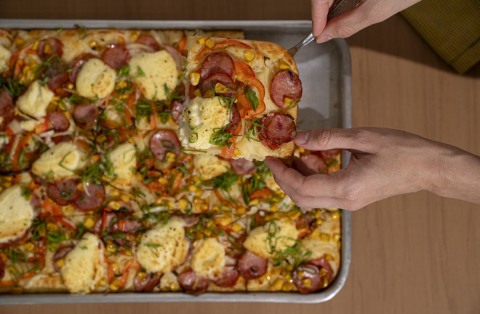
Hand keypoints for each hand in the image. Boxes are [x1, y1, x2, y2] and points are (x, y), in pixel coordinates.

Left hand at [264, 128, 479, 210]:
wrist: (429, 168)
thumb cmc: (403, 150)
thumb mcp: (363, 137)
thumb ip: (327, 138)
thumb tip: (298, 138)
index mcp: (347, 187)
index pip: (302, 187)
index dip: (281, 174)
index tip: (269, 159)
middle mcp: (346, 201)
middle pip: (302, 198)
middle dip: (284, 179)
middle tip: (275, 159)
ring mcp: (350, 203)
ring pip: (311, 199)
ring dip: (296, 180)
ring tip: (291, 155)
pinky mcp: (354, 199)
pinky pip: (323, 194)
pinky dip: (310, 180)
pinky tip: (310, 160)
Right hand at [311, 0, 420, 42]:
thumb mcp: (375, 11)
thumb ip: (347, 25)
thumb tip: (327, 35)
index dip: (317, 18)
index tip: (319, 34)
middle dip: (324, 13)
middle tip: (328, 31)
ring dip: (333, 7)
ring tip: (339, 21)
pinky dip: (342, 0)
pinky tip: (349, 8)